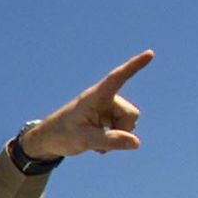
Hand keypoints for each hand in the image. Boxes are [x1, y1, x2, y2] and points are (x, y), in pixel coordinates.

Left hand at [19, 50, 151, 159]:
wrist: (48, 141)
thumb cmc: (62, 135)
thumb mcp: (85, 140)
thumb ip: (110, 141)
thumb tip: (136, 142)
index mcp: (95, 97)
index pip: (117, 78)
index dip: (134, 66)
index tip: (149, 53)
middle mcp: (104, 99)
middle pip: (131, 114)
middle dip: (123, 130)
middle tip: (100, 143)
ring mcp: (106, 108)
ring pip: (129, 122)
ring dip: (117, 135)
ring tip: (96, 143)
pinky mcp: (107, 117)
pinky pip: (123, 129)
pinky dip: (114, 138)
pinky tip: (98, 145)